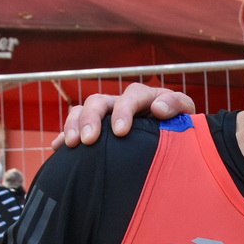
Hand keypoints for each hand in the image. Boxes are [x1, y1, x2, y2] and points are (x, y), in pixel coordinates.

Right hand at [54, 85, 198, 149]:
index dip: (124, 111)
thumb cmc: (179, 131)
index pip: (132, 95)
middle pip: (99, 101)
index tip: (120, 132)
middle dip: (92, 118)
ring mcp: (105, 116)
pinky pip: (73, 127)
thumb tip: (158, 108)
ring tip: (71, 144)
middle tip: (88, 140)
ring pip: (82, 110)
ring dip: (74, 125)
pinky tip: (58, 148)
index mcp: (145, 98)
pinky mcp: (95, 130)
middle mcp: (121, 103)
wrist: (174, 146)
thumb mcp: (185, 118)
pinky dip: (64, 135)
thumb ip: (177, 107)